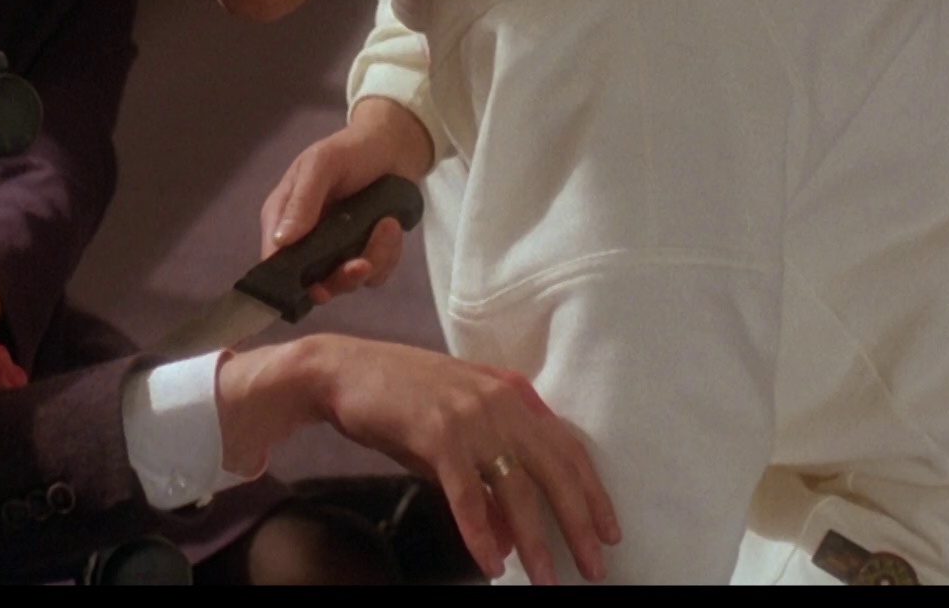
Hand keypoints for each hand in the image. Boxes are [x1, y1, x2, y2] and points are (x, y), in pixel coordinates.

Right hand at [216, 335, 620, 583]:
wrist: (341, 371)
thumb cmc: (398, 399)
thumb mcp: (455, 431)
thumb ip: (489, 474)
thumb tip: (516, 532)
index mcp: (512, 393)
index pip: (568, 447)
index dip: (592, 492)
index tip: (607, 530)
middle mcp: (499, 401)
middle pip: (555, 470)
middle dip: (579, 522)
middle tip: (594, 565)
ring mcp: (469, 415)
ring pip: (516, 487)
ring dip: (535, 539)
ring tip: (544, 576)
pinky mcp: (437, 432)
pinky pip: (468, 494)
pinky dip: (481, 531)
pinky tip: (491, 560)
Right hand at [259, 98, 433, 303]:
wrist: (394, 148)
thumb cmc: (350, 150)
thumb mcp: (321, 165)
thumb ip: (302, 201)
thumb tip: (281, 241)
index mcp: (284, 218)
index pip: (274, 260)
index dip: (288, 280)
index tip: (315, 286)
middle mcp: (306, 241)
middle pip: (312, 283)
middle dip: (340, 278)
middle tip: (361, 264)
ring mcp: (336, 251)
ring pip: (348, 282)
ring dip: (373, 258)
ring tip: (388, 224)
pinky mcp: (364, 253)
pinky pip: (375, 274)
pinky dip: (388, 254)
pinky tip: (392, 225)